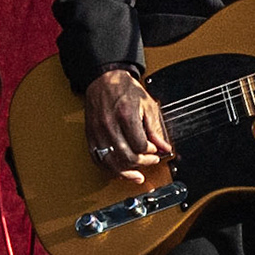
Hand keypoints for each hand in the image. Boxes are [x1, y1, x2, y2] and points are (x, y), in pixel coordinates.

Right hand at [83, 68, 172, 182]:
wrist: (104, 80)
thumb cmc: (125, 90)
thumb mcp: (147, 105)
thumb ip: (155, 129)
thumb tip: (164, 147)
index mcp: (126, 115)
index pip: (140, 146)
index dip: (150, 152)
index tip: (155, 150)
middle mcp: (109, 125)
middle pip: (126, 157)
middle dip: (142, 163)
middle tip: (150, 160)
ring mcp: (98, 132)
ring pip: (111, 162)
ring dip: (126, 172)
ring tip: (136, 175)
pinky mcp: (90, 136)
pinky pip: (98, 159)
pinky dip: (109, 168)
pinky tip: (119, 170)